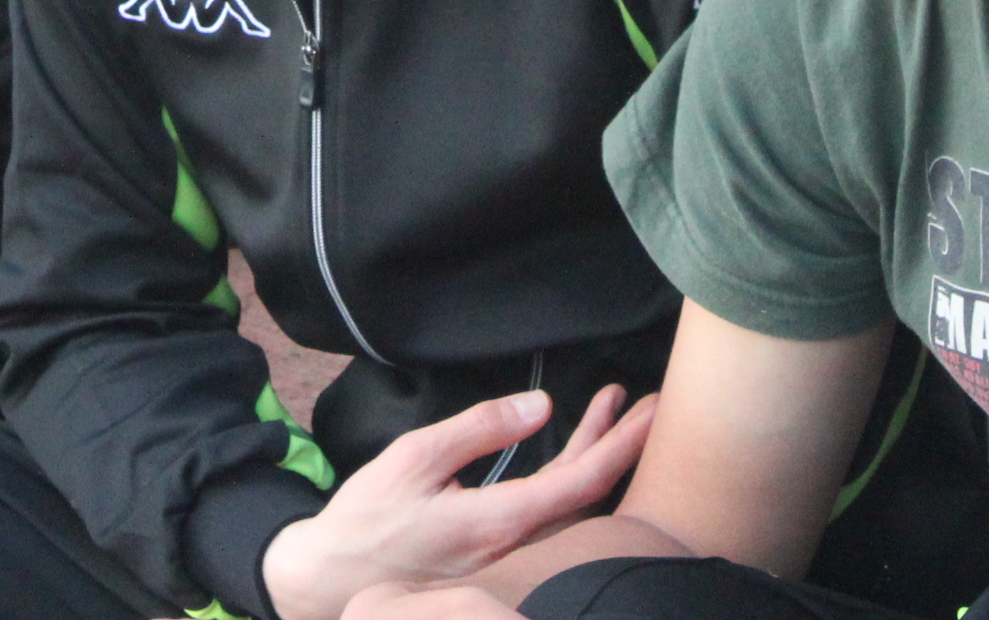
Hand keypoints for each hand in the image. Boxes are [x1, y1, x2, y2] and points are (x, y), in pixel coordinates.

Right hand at [260, 385, 653, 619]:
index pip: (580, 482)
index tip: (654, 413)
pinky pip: (548, 516)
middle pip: (587, 496)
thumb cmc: (367, 519)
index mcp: (498, 522)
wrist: (330, 582)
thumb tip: (541, 407)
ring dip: (595, 456)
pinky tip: (570, 447)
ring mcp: (507, 557)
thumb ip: (478, 430)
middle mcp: (516, 547)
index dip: (622, 445)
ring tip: (615, 408)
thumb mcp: (414, 459)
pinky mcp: (494, 555)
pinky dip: (566, 476)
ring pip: (569, 507)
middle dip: (623, 447)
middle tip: (658, 407)